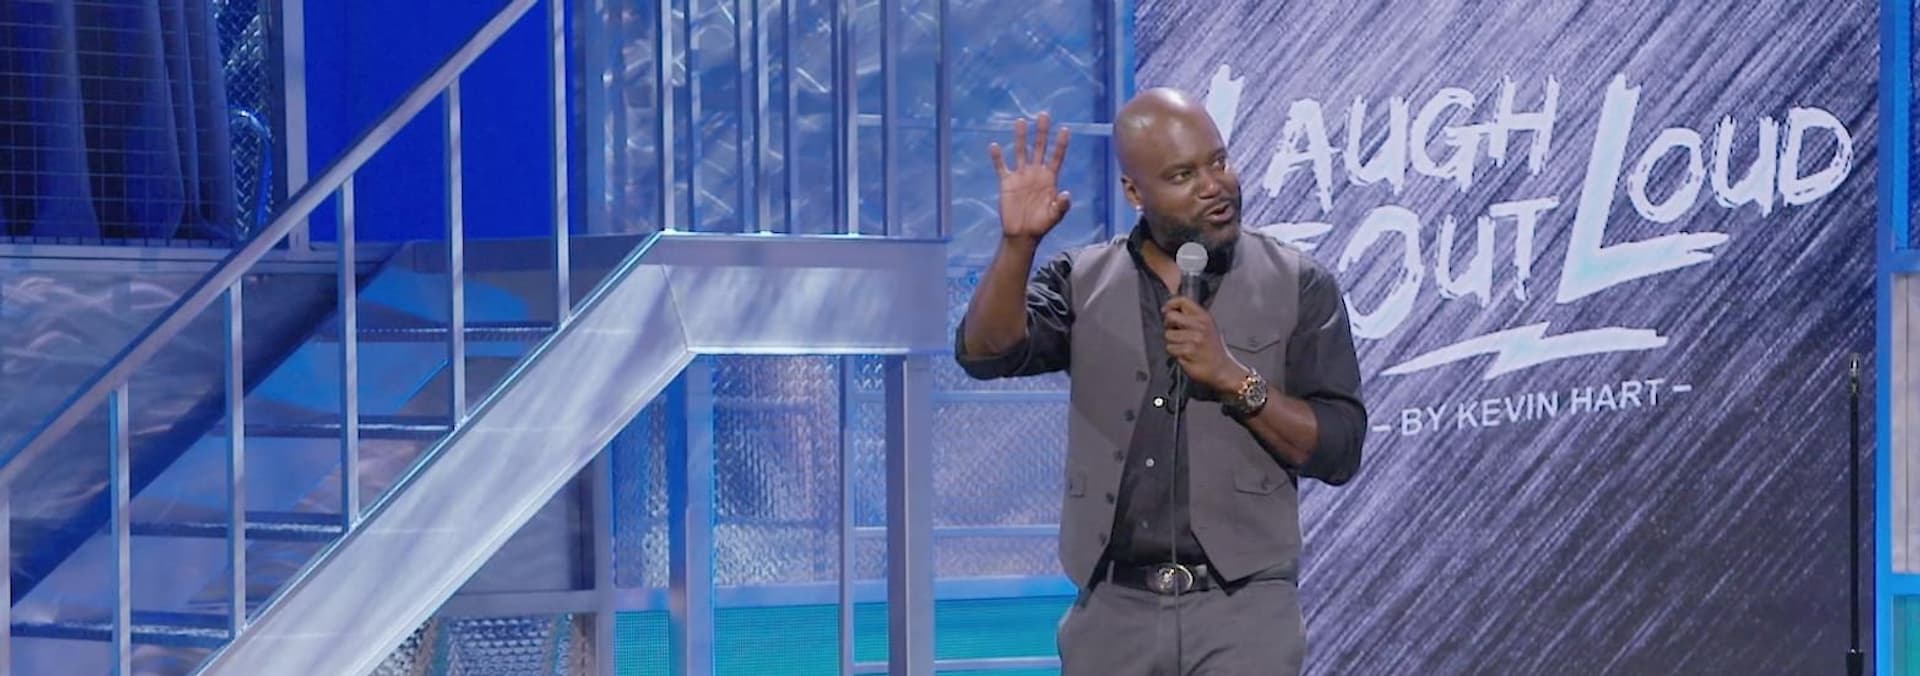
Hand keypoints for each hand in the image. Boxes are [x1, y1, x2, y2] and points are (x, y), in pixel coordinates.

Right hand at [990, 113, 1071, 242]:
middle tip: (1044, 115)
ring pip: (1020, 151)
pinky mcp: (1006, 182)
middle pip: (1039, 148)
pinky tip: (994, 145)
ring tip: (1021, 121)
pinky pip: (1001, 166)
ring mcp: (1021, 175)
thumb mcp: (1054, 216)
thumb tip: (1067, 193)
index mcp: (1049, 179)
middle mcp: (1035, 173)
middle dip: (1042, 132)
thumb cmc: (1041, 224)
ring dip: (1020, 137)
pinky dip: (997, 157)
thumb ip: (1062, 205)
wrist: (1022, 234)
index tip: (1065, 129)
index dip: (1060, 144)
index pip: (1056, 157)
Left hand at [1163, 297, 1248, 395]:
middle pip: (1171, 316)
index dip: (1170, 304)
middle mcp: (1200, 325)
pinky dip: (1175, 353)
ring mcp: (1194, 338)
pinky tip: (1186, 355)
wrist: (1222, 369)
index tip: (1165, 311)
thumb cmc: (1211, 349)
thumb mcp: (1206, 327)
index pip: (1183, 300)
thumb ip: (1191, 317)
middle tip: (1175, 332)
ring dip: (1172, 343)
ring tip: (1184, 347)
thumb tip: (1168, 310)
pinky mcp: (1189, 351)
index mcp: (1204, 317)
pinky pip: (1170, 348)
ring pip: (1168, 335)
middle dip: (1168, 325)